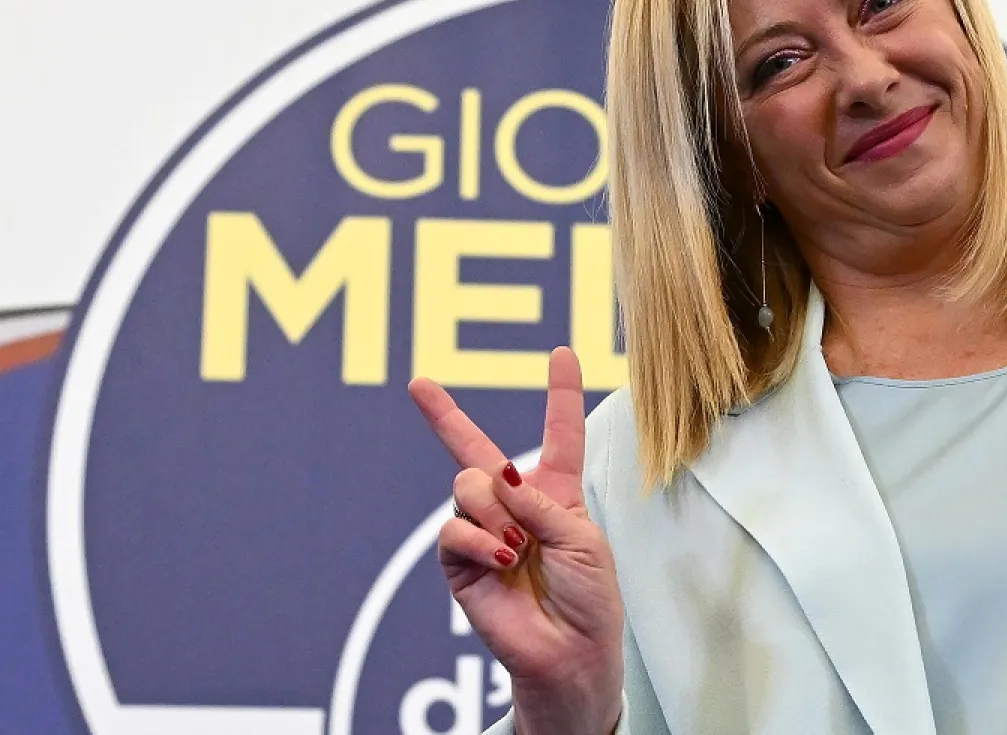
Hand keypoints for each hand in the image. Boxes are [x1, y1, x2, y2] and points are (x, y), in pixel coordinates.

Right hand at [409, 348, 622, 734]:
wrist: (569, 653)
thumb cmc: (589, 598)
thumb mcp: (582, 540)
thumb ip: (542, 503)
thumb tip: (498, 476)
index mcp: (556, 493)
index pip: (559, 434)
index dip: (561, 393)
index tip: (562, 353)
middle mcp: (515, 505)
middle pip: (476, 450)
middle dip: (444, 415)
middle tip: (418, 385)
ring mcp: (483, 531)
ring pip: (467, 484)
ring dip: (493, 510)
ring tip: (516, 548)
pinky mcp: (458, 562)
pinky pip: (452, 529)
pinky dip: (479, 540)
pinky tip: (502, 559)